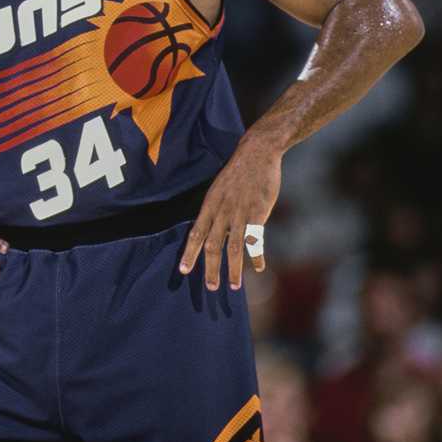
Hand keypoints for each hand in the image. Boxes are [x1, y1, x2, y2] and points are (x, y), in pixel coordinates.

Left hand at [178, 135, 281, 290]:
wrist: (256, 152)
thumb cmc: (238, 172)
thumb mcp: (219, 189)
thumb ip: (216, 211)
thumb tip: (213, 230)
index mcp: (209, 205)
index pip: (195, 234)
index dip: (189, 253)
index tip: (183, 270)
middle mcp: (221, 212)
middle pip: (212, 246)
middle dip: (210, 268)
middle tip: (210, 288)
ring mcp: (240, 213)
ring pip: (233, 248)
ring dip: (233, 270)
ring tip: (234, 286)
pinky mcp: (258, 213)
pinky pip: (256, 241)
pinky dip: (256, 256)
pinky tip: (258, 268)